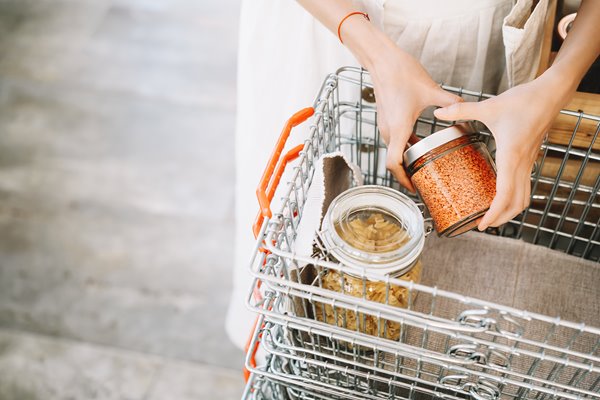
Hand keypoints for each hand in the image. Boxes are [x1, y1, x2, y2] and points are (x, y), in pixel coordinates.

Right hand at [368, 44, 462, 190]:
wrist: (382, 60)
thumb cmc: (401, 73)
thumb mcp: (431, 90)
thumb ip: (450, 102)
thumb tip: (467, 108)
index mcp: (398, 129)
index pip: (394, 164)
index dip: (403, 179)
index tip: (415, 187)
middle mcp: (388, 130)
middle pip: (394, 161)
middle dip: (408, 173)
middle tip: (425, 180)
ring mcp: (385, 124)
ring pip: (394, 150)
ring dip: (407, 159)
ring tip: (423, 164)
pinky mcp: (386, 118)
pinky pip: (394, 139)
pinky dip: (404, 146)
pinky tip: (419, 142)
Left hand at [434, 73, 571, 229]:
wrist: (550, 93)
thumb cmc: (524, 101)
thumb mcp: (488, 106)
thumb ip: (461, 111)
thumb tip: (438, 112)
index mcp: (511, 157)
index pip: (505, 196)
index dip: (493, 214)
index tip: (481, 225)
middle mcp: (522, 164)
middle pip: (517, 203)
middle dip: (501, 218)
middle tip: (483, 224)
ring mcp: (529, 162)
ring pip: (524, 196)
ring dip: (510, 210)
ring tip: (492, 214)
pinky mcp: (530, 157)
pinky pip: (524, 184)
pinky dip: (514, 195)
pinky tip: (500, 192)